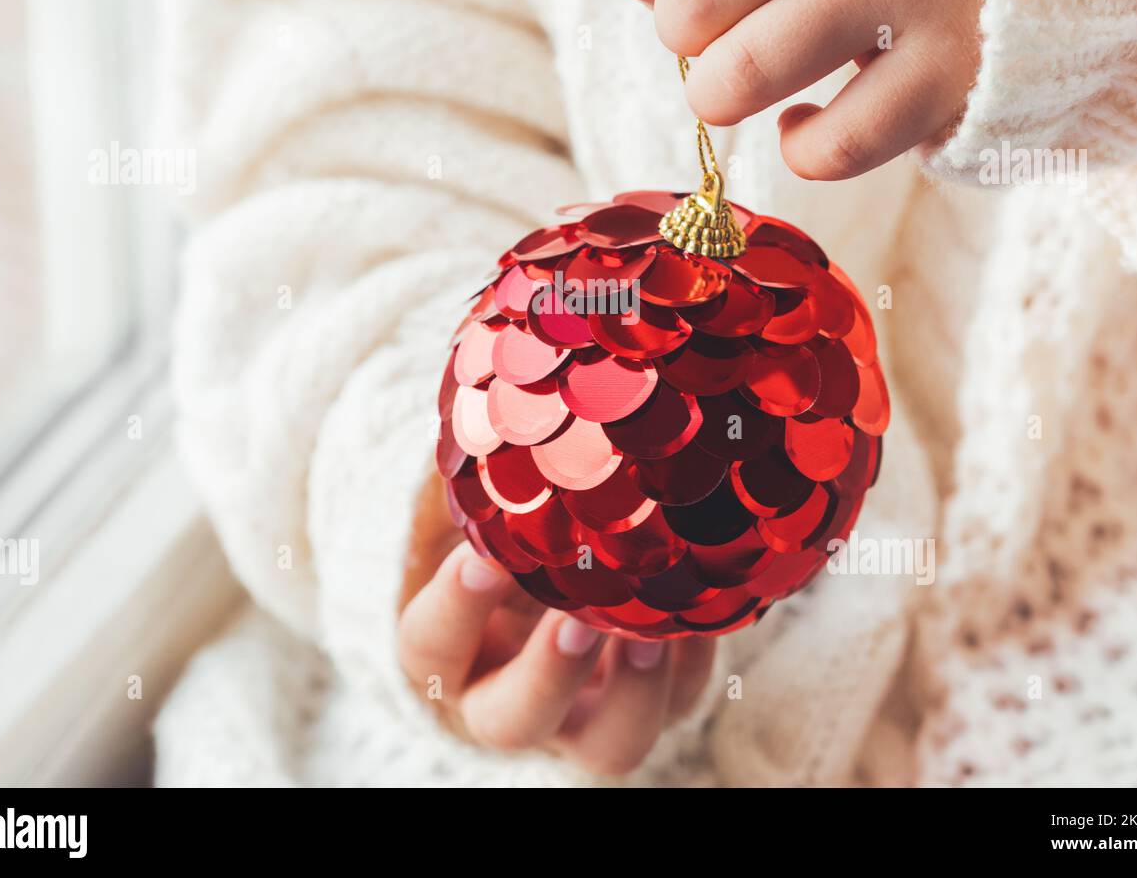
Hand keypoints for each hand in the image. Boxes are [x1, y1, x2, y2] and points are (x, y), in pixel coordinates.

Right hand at [397, 476, 716, 776]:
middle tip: (576, 622)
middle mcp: (506, 698)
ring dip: (633, 693)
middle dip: (547, 677)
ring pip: (607, 746)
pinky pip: (680, 704)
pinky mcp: (645, 702)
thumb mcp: (473, 505)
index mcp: (446, 653)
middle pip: (513, 722)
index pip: (430, 646)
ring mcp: (583, 712)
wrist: (535, 569)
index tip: (480, 557)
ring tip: (654, 632)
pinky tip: (706, 611)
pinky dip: (694, 663)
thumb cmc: (494, 528)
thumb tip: (505, 389)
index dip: (453, 611)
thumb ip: (481, 469)